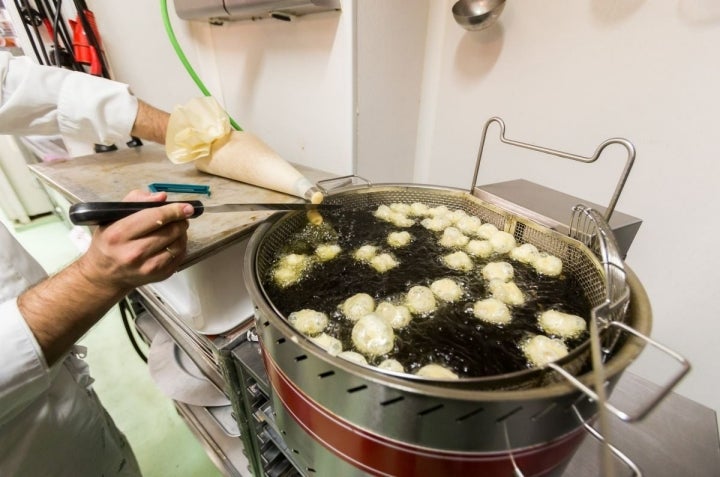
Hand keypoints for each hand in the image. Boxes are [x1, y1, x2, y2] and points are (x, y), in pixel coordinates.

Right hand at [75, 190, 193, 290]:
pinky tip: (173, 242)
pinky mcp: (159, 275)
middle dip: (180, 221)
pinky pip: (180, 256)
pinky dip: (181, 246)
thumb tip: (162, 197)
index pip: (155, 217)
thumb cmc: (109, 242)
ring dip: (182, 233)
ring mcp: (147, 267)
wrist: (105, 274)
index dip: (174, 210)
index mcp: (119, 234)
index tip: (186, 207)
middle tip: (180, 217)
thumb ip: (136, 200)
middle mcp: (133, 253)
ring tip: (176, 228)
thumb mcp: (113, 217)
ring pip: (178, 244)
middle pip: (170, 231)